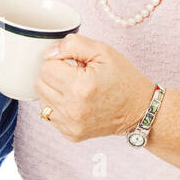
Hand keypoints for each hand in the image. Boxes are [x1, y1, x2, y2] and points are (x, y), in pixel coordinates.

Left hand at [35, 35, 154, 141]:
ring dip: (54, 91)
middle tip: (75, 75)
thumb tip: (48, 53)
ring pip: (42, 101)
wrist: (139, 109)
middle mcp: (72, 109)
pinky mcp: (71, 134)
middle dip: (54, 75)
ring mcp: (70, 125)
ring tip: (75, 89)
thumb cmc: (123, 78)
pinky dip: (58, 107)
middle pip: (40, 84)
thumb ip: (73, 44)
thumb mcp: (103, 51)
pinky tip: (75, 102)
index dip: (60, 61)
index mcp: (79, 87)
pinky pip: (50, 116)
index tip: (75, 64)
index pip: (46, 67)